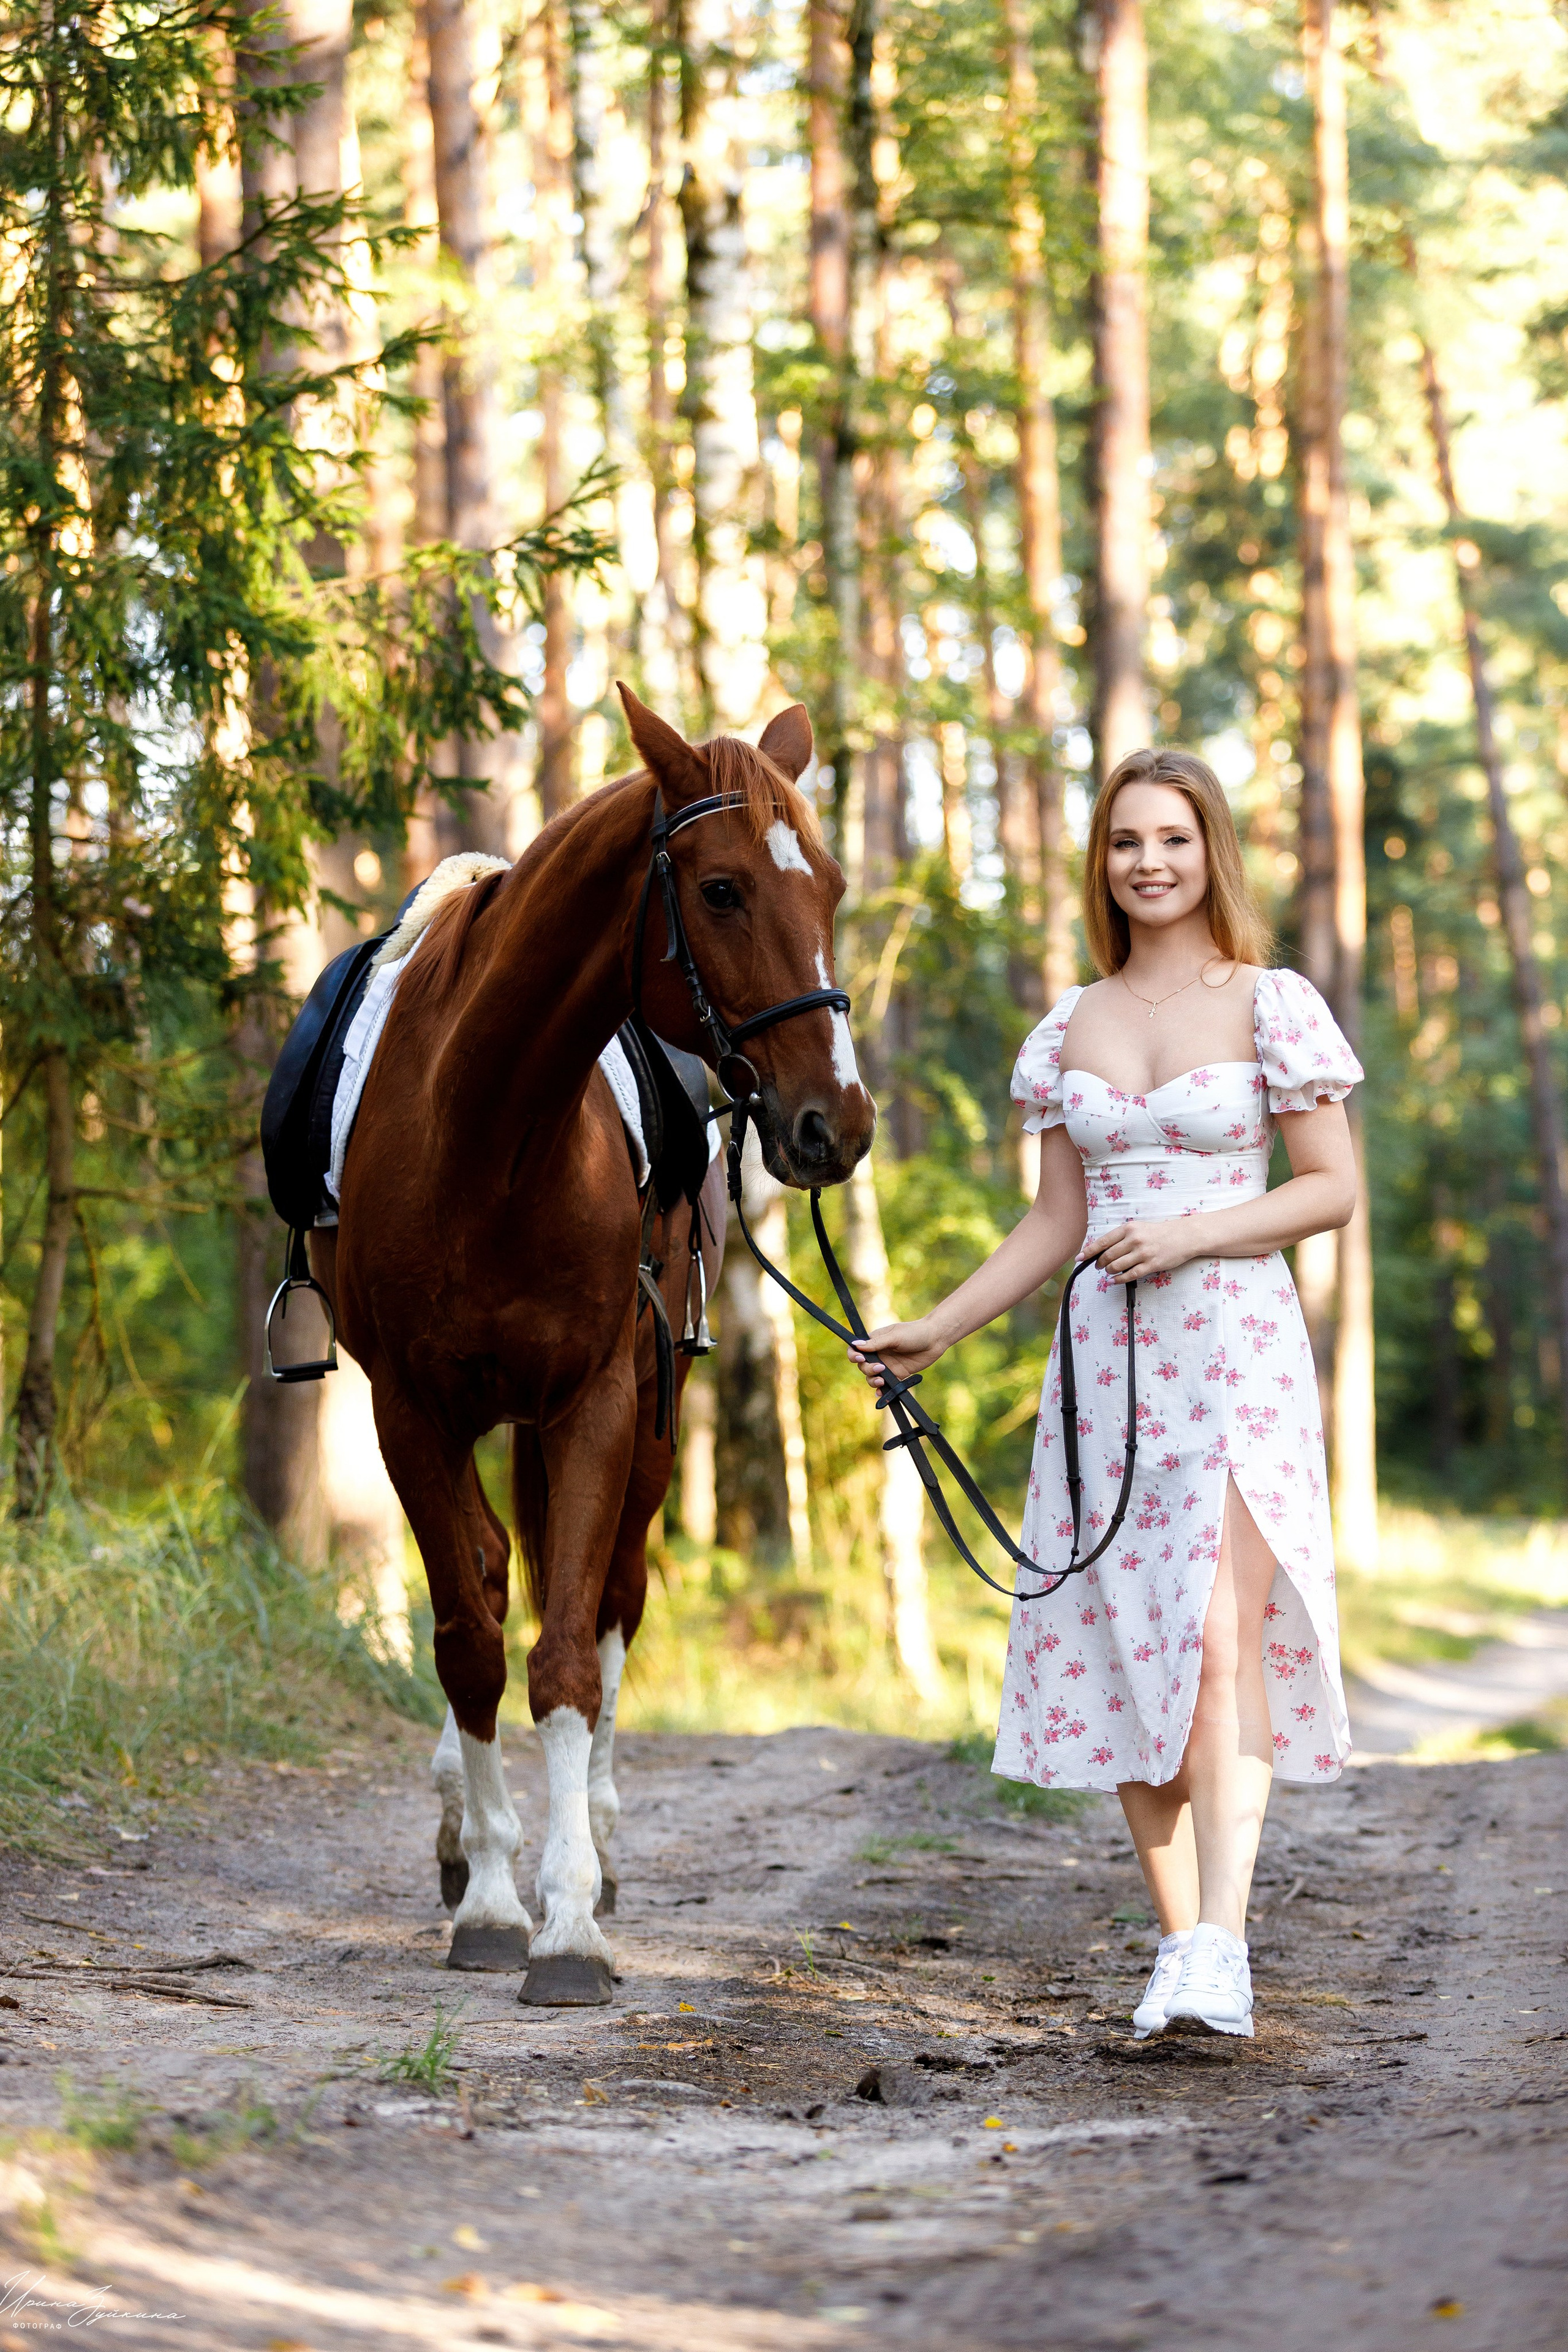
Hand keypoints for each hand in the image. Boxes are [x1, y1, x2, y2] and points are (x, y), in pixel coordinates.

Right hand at [848, 1316, 946, 1395]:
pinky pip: (886, 1385)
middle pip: (863, 1365)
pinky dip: (882, 1390)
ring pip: (872, 1377)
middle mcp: (879, 1353)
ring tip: (882, 1381)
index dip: (854, 1355)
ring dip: (873, 1381)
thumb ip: (876, 1343)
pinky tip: (882, 1393)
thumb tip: (856, 1345)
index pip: (856, 1349)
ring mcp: (887, 1365)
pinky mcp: (897, 1375)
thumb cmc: (915, 1333)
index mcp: (875, 1341)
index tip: (860, 1358)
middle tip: (880, 1368)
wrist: (935, 1340)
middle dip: (867, 1369)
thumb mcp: (894, 1336)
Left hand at [1083, 1220, 1197, 1283]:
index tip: (1079, 1258)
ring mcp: (1143, 1253)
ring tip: (1109, 1272)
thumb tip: (1102, 1250)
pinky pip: (1129, 1275)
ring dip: (1109, 1272)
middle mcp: (1134, 1240)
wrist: (1183, 1236)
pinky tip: (1114, 1280)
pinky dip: (1118, 1279)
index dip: (1088, 1251)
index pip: (1102, 1242)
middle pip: (1107, 1256)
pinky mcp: (1151, 1265)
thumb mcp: (1138, 1228)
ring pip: (1116, 1266)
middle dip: (1099, 1264)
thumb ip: (1121, 1237)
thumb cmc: (1158, 1232)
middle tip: (1098, 1266)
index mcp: (1128, 1228)